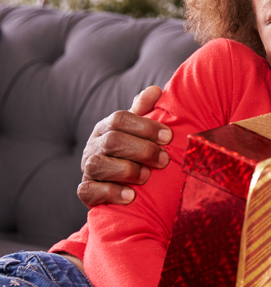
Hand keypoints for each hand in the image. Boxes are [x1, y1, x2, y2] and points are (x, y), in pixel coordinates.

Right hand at [78, 85, 170, 206]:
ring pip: (99, 165)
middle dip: (142, 150)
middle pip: (112, 141)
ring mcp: (87, 168)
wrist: (119, 182)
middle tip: (164, 160)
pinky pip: (90, 191)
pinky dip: (111, 193)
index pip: (120, 118)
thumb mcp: (139, 130)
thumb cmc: (134, 151)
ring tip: (147, 176)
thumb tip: (155, 90)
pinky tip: (131, 196)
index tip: (168, 137)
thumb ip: (146, 110)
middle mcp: (93, 145)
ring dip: (128, 171)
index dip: (145, 126)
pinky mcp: (86, 190)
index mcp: (106, 127)